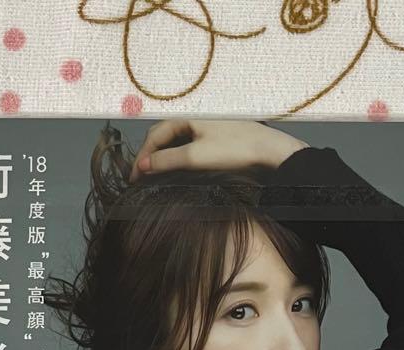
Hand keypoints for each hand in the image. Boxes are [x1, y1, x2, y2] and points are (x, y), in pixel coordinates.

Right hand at [128, 119, 307, 181]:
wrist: (269, 152)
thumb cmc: (235, 149)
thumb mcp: (196, 156)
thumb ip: (166, 160)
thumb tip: (142, 166)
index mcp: (186, 116)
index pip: (154, 135)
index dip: (142, 156)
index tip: (134, 178)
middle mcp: (194, 119)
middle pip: (163, 137)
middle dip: (150, 156)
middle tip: (141, 179)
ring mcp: (205, 129)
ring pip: (176, 143)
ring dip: (163, 159)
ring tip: (154, 178)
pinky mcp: (215, 141)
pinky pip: (188, 148)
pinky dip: (177, 160)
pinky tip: (177, 173)